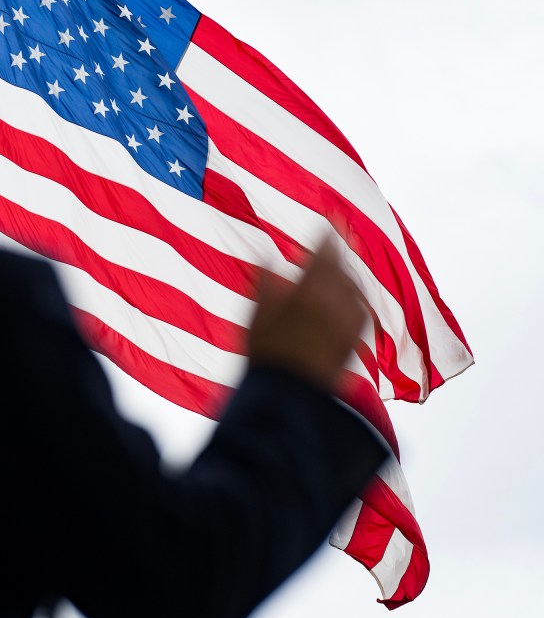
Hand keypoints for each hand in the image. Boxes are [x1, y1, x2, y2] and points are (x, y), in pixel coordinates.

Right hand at [247, 240, 365, 391]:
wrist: (291, 397)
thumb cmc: (268, 356)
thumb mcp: (258, 317)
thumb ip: (265, 284)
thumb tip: (266, 258)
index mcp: (312, 292)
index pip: (326, 254)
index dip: (328, 235)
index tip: (330, 220)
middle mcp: (337, 304)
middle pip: (343, 269)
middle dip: (339, 253)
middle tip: (336, 239)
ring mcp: (349, 323)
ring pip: (354, 288)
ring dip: (346, 275)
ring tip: (338, 269)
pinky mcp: (355, 340)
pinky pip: (358, 307)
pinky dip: (352, 296)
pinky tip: (344, 299)